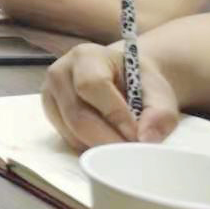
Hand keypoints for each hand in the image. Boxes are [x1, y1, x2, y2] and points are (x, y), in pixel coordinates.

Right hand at [42, 43, 179, 150]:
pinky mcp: (49, 113)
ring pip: (71, 131)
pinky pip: (68, 138)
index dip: (115, 114)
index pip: (92, 85)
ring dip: (100, 146)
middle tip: (132, 152)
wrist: (121, 78)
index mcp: (87, 56)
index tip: (138, 136)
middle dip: (107, 139)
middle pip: (77, 114)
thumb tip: (146, 139)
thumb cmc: (138, 82)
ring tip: (123, 145)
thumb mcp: (158, 91)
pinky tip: (107, 140)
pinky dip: (90, 146)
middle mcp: (60, 72)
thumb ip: (160, 113)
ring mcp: (50, 93)